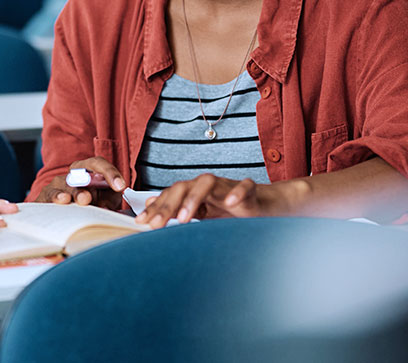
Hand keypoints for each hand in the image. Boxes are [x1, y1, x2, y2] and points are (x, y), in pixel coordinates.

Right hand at [33, 157, 125, 209]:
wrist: (73, 210)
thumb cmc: (94, 201)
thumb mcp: (107, 199)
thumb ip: (109, 200)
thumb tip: (105, 207)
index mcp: (89, 170)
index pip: (97, 164)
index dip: (110, 173)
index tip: (120, 186)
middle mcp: (71, 175)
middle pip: (75, 178)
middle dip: (81, 188)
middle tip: (86, 198)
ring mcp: (57, 185)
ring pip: (58, 189)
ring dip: (61, 195)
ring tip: (65, 200)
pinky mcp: (45, 197)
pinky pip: (46, 199)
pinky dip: (49, 203)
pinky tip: (52, 208)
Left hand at [134, 174, 287, 228]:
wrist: (267, 206)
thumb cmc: (232, 212)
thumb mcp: (203, 215)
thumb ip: (179, 211)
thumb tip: (150, 207)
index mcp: (195, 193)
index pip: (170, 195)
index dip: (155, 208)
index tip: (140, 223)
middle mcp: (208, 186)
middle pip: (183, 187)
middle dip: (167, 205)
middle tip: (156, 225)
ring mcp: (228, 186)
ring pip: (207, 182)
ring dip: (193, 199)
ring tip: (184, 218)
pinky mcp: (251, 191)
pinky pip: (244, 187)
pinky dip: (237, 193)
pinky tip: (230, 204)